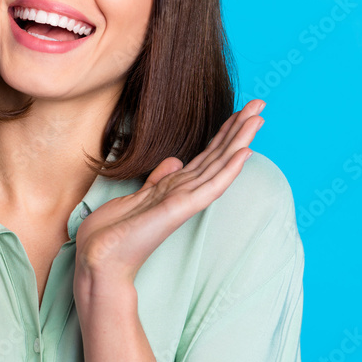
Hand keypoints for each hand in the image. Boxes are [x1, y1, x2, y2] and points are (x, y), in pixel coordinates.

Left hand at [74, 99, 266, 288]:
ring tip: (259, 117)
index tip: (242, 111)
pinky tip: (245, 152)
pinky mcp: (180, 209)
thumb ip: (159, 179)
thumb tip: (175, 160)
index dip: (225, 132)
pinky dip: (228, 170)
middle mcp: (185, 192)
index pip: (207, 155)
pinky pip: (210, 186)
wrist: (100, 259)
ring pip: (220, 165)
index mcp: (176, 187)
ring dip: (240, 140)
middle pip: (219, 154)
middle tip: (261, 103)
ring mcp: (185, 201)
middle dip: (239, 128)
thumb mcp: (137, 195)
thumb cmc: (113, 232)